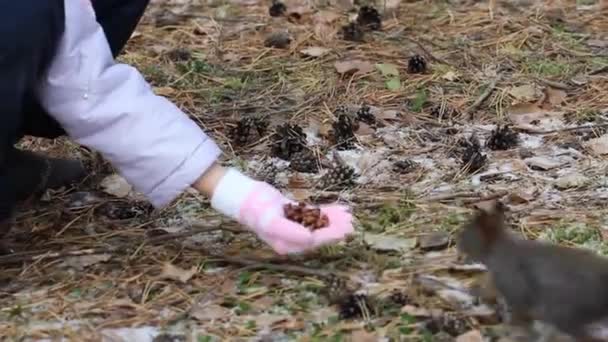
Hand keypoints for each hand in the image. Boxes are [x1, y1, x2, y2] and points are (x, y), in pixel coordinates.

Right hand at [237, 182, 353, 253]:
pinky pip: (314, 214)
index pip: (314, 241)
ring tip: (349, 215)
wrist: (246, 197)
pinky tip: (340, 208)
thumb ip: (291, 232)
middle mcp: (292, 239)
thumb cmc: (257, 210)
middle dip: (336, 228)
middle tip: (352, 223)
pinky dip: (327, 211)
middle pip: (319, 234)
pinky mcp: (295, 214)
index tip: (343, 231)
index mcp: (287, 245)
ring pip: (319, 224)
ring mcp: (294, 226)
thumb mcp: (272, 222)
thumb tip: (311, 239)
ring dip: (334, 219)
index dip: (330, 236)